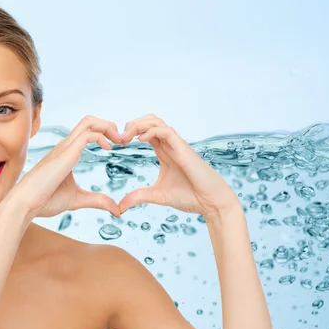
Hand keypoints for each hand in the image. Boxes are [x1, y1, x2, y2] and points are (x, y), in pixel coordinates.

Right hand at [7, 115, 123, 217]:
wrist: (26, 204)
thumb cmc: (45, 201)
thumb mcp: (78, 200)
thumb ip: (97, 201)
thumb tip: (116, 209)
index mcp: (67, 153)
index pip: (87, 131)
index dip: (105, 133)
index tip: (118, 146)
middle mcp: (66, 146)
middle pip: (89, 121)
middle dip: (109, 125)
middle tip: (122, 140)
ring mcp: (65, 147)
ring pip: (89, 122)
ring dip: (108, 126)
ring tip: (119, 140)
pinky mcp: (66, 153)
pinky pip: (87, 134)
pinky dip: (102, 136)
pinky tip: (108, 149)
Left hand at [117, 114, 239, 218]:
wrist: (210, 202)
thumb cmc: (189, 196)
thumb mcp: (156, 196)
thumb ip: (138, 197)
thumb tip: (120, 207)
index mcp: (164, 151)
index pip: (145, 131)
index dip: (130, 132)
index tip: (118, 143)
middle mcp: (169, 145)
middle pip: (149, 121)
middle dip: (132, 124)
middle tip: (119, 138)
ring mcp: (177, 145)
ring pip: (156, 121)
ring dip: (139, 124)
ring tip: (126, 136)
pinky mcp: (183, 149)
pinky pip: (166, 131)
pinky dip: (151, 131)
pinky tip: (140, 140)